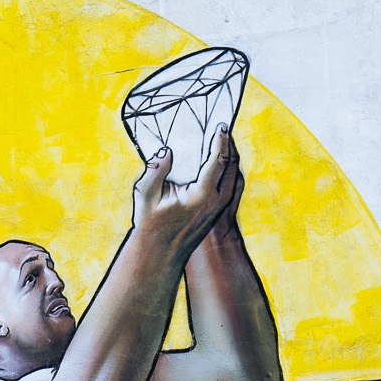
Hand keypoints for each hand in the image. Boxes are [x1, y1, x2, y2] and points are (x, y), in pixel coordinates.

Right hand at [131, 127, 239, 255]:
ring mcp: (220, 209)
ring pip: (235, 177)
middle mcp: (216, 201)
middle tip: (223, 130)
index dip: (220, 140)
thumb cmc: (150, 225)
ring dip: (231, 158)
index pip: (218, 160)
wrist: (159, 255)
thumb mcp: (145, 195)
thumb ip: (155, 170)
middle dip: (229, 146)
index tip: (221, 125)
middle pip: (232, 166)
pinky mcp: (218, 213)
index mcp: (202, 195)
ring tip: (224, 144)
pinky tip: (220, 166)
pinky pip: (232, 186)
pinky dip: (229, 171)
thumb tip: (166, 150)